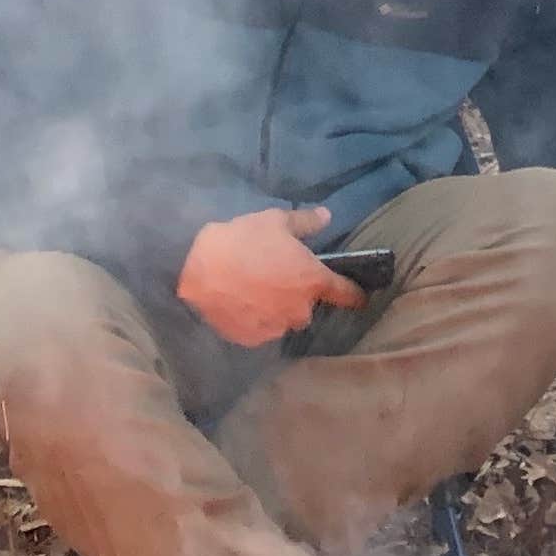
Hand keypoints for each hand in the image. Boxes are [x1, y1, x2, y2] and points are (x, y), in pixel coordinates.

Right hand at [176, 207, 367, 348]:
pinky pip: (262, 329)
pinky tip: (239, 302)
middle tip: (275, 275)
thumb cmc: (242, 240)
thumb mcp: (274, 221)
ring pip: (284, 318)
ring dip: (276, 307)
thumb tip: (327, 216)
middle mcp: (301, 310)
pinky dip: (256, 318)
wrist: (195, 269)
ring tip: (253, 289)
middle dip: (297, 292)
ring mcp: (277, 328)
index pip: (346, 294)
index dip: (355, 294)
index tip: (360, 296)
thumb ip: (305, 222)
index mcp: (313, 281)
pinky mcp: (254, 339)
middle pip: (308, 304)